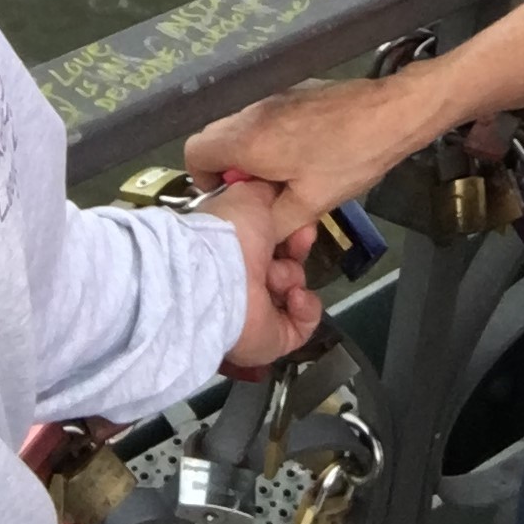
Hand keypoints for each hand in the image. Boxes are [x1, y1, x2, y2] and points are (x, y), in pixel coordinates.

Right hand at [187, 69, 444, 242]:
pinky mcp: (295, 92)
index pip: (194, 152)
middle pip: (217, 140)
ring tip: (287, 179)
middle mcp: (253, 112)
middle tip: (262, 194)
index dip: (204, 180)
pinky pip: (267, 119)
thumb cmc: (349, 158)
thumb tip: (254, 232)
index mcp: (248, 138)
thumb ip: (273, 222)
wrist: (392, 112)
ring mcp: (274, 97)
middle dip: (231, 171)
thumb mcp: (310, 204)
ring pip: (243, 129)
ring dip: (253, 156)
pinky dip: (272, 140)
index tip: (232, 198)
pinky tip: (307, 157)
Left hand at [196, 178, 322, 368]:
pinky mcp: (273, 338)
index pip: (271, 240)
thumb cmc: (232, 233)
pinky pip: (304, 322)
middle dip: (297, 249)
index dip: (289, 228)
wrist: (218, 278)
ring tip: (274, 276)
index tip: (299, 219)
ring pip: (295, 288)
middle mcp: (244, 278)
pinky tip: (293, 297)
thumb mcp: (249, 194)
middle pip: (286, 263)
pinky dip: (305, 308)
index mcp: (235, 247)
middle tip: (301, 239)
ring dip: (291, 277)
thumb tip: (274, 186)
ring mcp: (258, 312)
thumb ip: (264, 191)